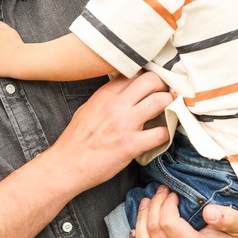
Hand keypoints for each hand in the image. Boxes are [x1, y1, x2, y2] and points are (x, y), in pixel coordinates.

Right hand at [48, 72, 172, 191]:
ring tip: (170, 112)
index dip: (149, 77)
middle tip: (166, 95)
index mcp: (106, 94)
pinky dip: (168, 133)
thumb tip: (125, 90)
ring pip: (161, 101)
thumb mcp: (88, 108)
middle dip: (164, 86)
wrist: (67, 165)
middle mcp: (116, 104)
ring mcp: (125, 124)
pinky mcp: (132, 144)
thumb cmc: (76, 139)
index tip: (154, 84)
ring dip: (170, 105)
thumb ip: (108, 97)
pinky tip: (164, 135)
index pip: (135, 72)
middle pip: (152, 80)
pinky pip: (162, 133)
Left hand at [126, 186, 237, 237]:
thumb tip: (209, 212)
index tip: (173, 193)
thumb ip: (228, 217)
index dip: (166, 204)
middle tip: (160, 191)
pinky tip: (133, 232)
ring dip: (140, 219)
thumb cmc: (230, 236)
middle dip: (154, 205)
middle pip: (154, 230)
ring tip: (148, 202)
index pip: (168, 224)